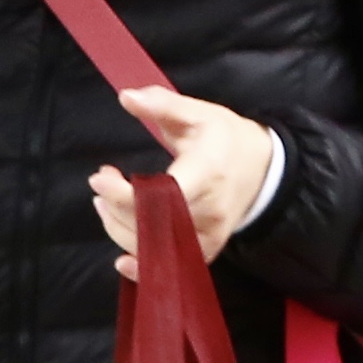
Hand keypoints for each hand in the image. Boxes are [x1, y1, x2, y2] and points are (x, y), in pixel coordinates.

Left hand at [87, 82, 277, 276]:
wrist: (263, 168)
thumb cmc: (226, 138)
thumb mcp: (198, 113)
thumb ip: (161, 104)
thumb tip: (126, 96)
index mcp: (207, 171)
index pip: (162, 193)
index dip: (124, 193)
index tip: (98, 178)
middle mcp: (209, 209)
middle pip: (152, 222)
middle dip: (115, 205)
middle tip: (100, 182)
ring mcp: (210, 234)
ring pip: (155, 246)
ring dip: (119, 228)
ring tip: (103, 204)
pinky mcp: (209, 250)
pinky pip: (173, 265)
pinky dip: (143, 266)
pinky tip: (122, 261)